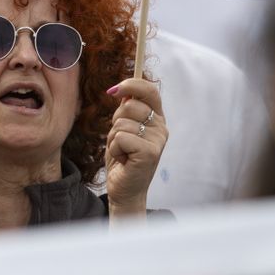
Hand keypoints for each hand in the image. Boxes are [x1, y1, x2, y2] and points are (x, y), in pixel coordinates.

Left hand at [103, 77, 167, 217]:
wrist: (125, 190)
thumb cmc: (123, 159)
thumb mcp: (124, 130)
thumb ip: (126, 111)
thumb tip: (121, 90)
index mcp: (157, 119)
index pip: (150, 91)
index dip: (132, 84)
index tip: (113, 90)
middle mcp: (161, 128)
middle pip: (130, 105)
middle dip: (116, 121)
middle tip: (122, 141)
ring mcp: (157, 140)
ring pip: (122, 123)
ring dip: (114, 139)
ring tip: (123, 152)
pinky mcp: (149, 152)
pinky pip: (121, 137)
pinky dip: (114, 149)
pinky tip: (123, 160)